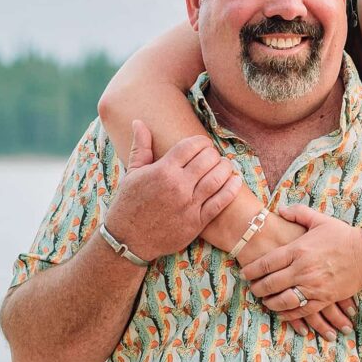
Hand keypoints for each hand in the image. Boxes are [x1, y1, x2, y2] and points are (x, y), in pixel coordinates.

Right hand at [103, 120, 240, 260]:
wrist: (127, 239)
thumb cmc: (128, 204)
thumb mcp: (132, 173)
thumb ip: (141, 146)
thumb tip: (138, 121)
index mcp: (163, 170)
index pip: (191, 145)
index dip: (201, 142)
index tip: (202, 145)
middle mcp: (178, 186)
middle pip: (208, 159)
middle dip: (213, 154)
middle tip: (212, 156)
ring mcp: (189, 204)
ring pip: (217, 178)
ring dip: (225, 168)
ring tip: (224, 165)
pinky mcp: (197, 222)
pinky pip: (221, 201)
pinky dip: (231, 189)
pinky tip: (235, 180)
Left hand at [241, 205, 361, 318]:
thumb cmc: (343, 235)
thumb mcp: (320, 219)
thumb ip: (298, 213)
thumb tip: (280, 209)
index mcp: (299, 249)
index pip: (267, 263)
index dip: (252, 270)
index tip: (244, 274)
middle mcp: (303, 269)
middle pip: (270, 284)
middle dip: (256, 288)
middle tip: (251, 289)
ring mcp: (313, 286)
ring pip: (282, 300)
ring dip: (269, 303)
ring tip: (264, 301)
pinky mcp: (324, 298)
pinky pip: (300, 311)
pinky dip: (288, 314)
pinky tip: (281, 312)